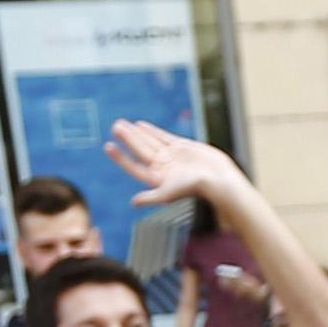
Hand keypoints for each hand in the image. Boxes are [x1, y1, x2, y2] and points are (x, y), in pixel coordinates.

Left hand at [107, 118, 247, 208]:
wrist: (218, 179)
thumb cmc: (194, 188)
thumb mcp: (169, 193)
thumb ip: (151, 197)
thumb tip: (133, 202)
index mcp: (157, 179)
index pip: (134, 167)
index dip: (121, 158)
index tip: (108, 146)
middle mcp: (162, 168)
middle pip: (140, 151)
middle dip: (128, 139)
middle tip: (115, 126)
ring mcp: (171, 157)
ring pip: (149, 142)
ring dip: (136, 134)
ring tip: (122, 124)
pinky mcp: (182, 147)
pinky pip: (163, 137)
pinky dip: (152, 131)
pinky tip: (141, 125)